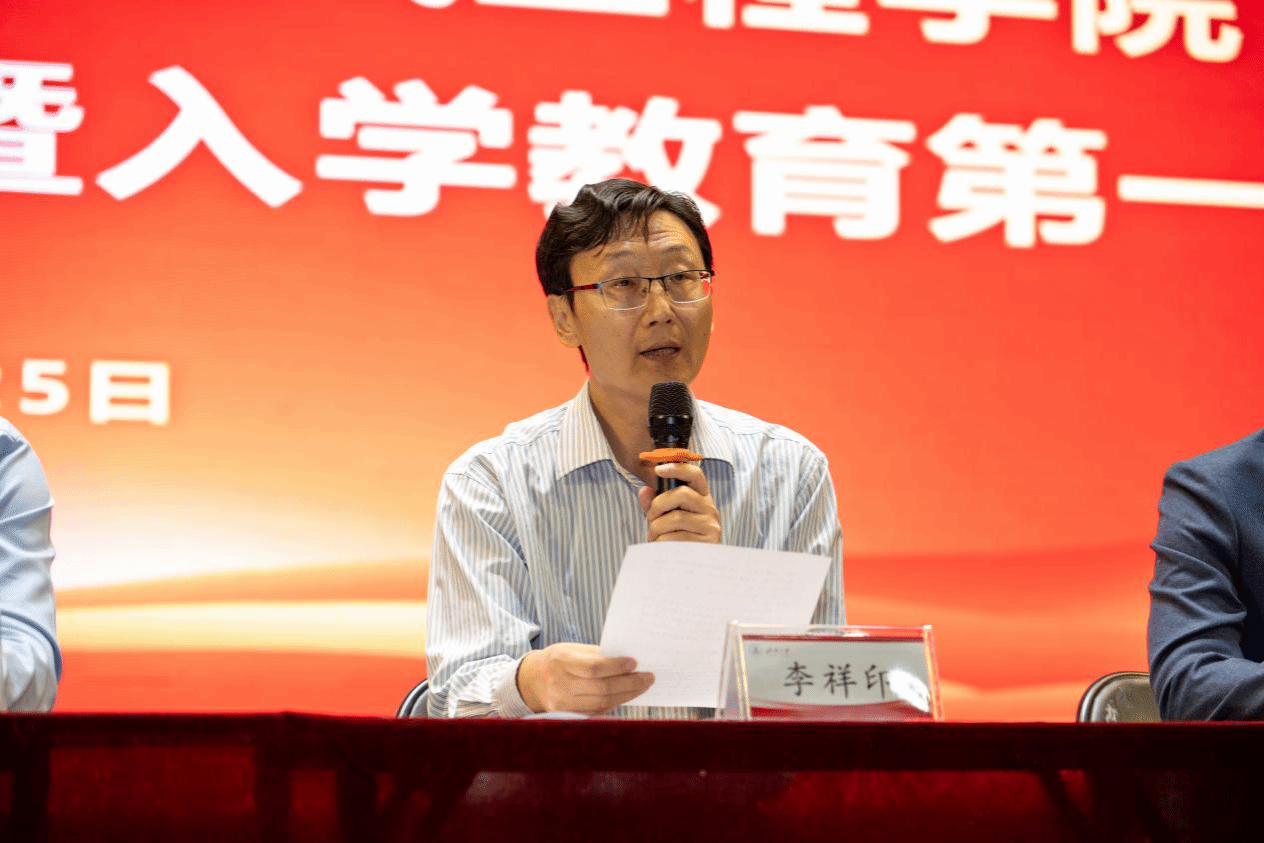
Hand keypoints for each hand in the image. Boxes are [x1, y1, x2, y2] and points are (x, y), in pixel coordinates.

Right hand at [517, 643, 653, 714]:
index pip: (594, 667)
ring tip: (642, 687)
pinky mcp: (568, 715)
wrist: (531, 681)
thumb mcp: (572, 650)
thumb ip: (596, 655)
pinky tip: (627, 696)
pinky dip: (615, 703)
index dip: (616, 667)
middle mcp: (560, 684)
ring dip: (626, 695)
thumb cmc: (557, 661)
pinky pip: (597, 711)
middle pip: (601, 688)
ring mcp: (563, 703)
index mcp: (561, 661)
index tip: (635, 663)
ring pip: (602, 702)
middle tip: (648, 678)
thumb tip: (628, 662)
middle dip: (629, 683)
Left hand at [637, 461, 721, 542]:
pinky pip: (677, 537)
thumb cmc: (676, 537)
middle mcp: (709, 507)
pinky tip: (661, 547)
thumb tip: (644, 490)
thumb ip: (653, 503)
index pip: (694, 474)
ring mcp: (711, 525)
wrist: (690, 566)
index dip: (676, 468)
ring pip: (676, 518)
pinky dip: (661, 542)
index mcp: (700, 496)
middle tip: (650, 518)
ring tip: (653, 536)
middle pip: (681, 494)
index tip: (658, 470)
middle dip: (658, 505)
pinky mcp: (709, 542)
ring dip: (656, 527)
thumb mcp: (663, 516)